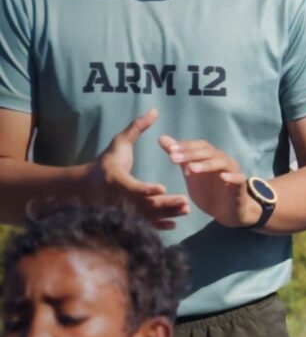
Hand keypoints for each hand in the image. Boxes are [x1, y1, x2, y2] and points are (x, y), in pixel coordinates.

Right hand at [83, 109, 189, 228]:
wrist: (87, 186)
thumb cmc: (106, 161)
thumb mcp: (119, 143)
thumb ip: (136, 128)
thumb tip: (154, 111)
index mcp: (116, 179)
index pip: (131, 186)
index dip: (146, 188)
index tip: (163, 188)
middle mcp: (118, 198)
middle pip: (143, 204)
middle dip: (165, 204)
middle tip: (185, 201)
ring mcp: (122, 209)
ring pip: (146, 216)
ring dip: (167, 214)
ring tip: (186, 209)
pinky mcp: (126, 216)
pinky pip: (143, 224)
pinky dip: (158, 226)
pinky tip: (174, 224)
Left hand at [158, 135, 256, 226]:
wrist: (227, 211)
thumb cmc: (209, 190)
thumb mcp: (190, 173)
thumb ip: (179, 157)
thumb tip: (162, 138)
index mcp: (211, 157)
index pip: (200, 145)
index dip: (186, 146)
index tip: (170, 150)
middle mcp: (222, 161)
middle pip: (209, 152)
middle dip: (191, 154)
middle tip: (173, 158)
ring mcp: (232, 172)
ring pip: (222, 163)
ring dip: (207, 164)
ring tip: (192, 169)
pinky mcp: (240, 186)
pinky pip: (238, 178)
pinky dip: (231, 176)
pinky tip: (223, 177)